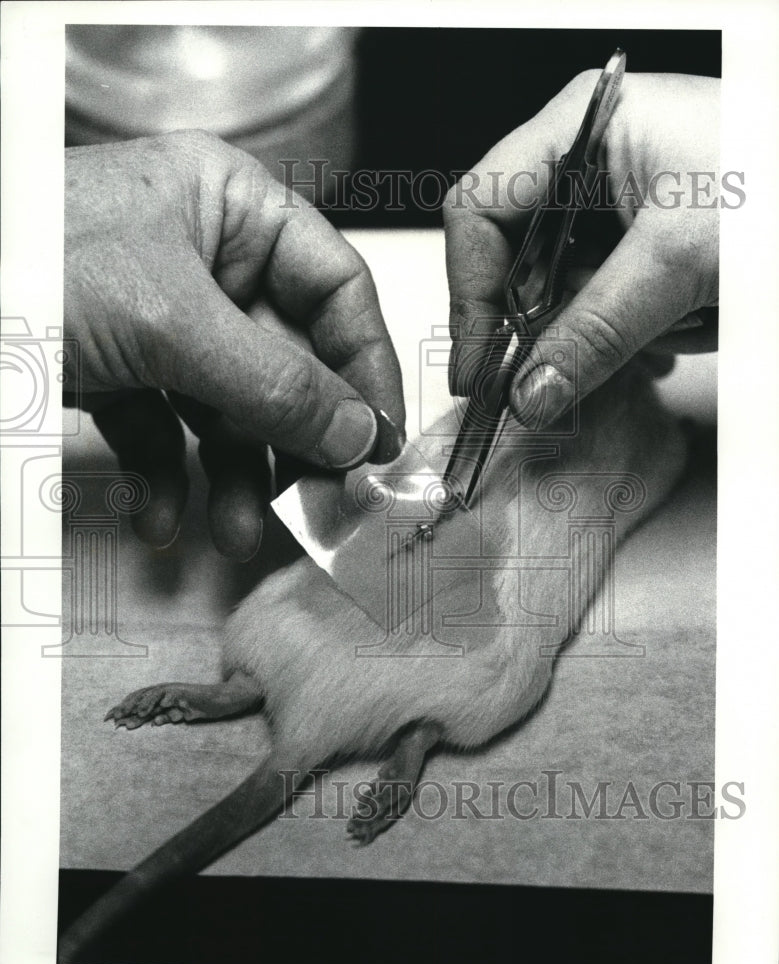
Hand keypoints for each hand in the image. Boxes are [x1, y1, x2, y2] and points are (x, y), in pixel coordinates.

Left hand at [65, 130, 404, 558]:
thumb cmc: (29, 267)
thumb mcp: (171, 324)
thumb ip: (275, 383)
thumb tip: (357, 430)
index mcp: (230, 206)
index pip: (334, 286)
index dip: (366, 365)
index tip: (379, 439)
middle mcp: (203, 257)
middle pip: (285, 358)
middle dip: (295, 438)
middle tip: (322, 498)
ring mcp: (159, 316)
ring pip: (228, 405)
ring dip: (235, 476)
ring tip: (236, 531)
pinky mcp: (117, 366)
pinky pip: (165, 428)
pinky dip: (168, 477)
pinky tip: (165, 520)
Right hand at [444, 72, 719, 427]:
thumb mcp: (679, 260)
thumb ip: (595, 332)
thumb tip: (530, 393)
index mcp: (583, 128)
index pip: (480, 210)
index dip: (471, 290)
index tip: (481, 364)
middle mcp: (593, 165)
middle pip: (518, 260)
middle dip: (535, 326)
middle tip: (542, 385)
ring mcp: (623, 210)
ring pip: (561, 294)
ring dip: (589, 338)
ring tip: (645, 344)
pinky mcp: (650, 251)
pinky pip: (604, 307)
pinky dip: (624, 340)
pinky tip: (665, 340)